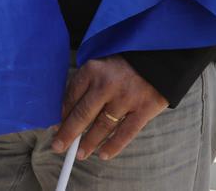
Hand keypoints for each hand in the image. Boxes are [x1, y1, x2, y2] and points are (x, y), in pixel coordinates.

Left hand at [53, 55, 167, 160]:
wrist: (160, 60)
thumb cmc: (124, 66)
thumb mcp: (101, 66)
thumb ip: (86, 85)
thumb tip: (67, 114)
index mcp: (93, 70)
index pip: (71, 96)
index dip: (62, 115)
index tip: (56, 127)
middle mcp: (107, 84)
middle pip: (82, 114)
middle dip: (68, 134)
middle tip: (58, 147)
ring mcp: (126, 98)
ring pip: (102, 126)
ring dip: (89, 143)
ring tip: (80, 154)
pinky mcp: (144, 109)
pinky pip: (125, 133)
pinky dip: (113, 146)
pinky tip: (103, 155)